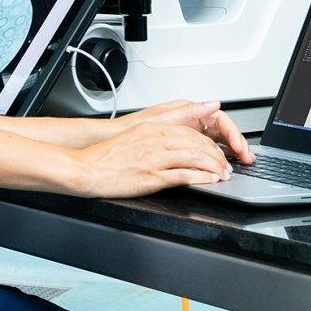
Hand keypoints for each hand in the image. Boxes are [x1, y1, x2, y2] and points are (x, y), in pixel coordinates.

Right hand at [74, 121, 233, 198]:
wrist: (86, 168)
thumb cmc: (105, 158)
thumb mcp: (132, 139)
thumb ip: (153, 138)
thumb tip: (172, 143)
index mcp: (150, 129)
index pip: (189, 132)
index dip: (207, 143)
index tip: (215, 152)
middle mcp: (154, 139)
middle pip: (196, 143)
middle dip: (216, 154)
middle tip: (225, 164)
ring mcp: (154, 157)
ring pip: (195, 157)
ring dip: (214, 166)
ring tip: (223, 174)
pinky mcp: (152, 175)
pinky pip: (184, 174)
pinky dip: (202, 177)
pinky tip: (210, 181)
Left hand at [122, 99, 254, 165]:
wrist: (108, 145)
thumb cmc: (130, 129)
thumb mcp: (162, 120)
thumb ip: (189, 112)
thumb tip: (213, 103)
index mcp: (186, 111)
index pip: (220, 120)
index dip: (234, 134)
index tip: (241, 148)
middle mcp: (187, 120)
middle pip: (220, 131)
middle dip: (236, 145)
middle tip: (246, 160)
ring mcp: (182, 133)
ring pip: (213, 142)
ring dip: (227, 153)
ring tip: (236, 166)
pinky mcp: (176, 147)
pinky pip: (200, 151)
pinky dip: (211, 159)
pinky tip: (216, 168)